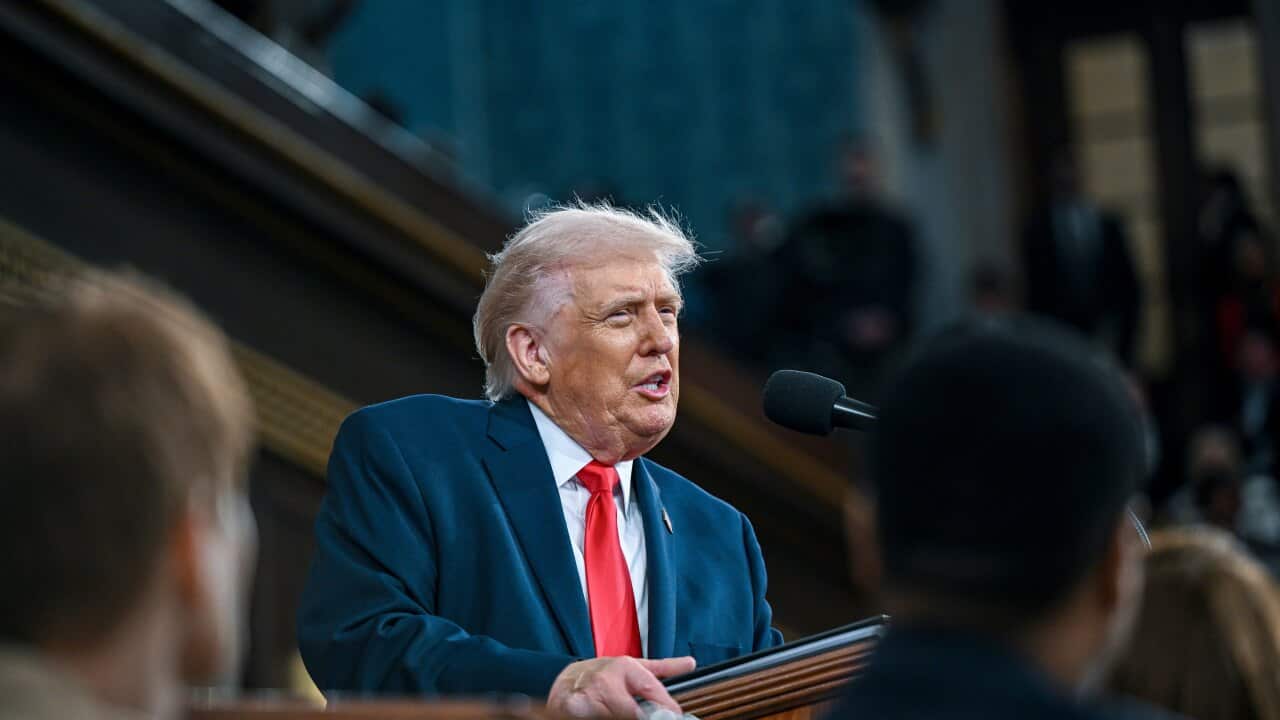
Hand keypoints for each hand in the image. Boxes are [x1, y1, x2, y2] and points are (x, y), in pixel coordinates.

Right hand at [547, 656, 695, 717]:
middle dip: (642, 716)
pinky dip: (600, 717)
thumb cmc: (602, 675)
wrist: (566, 681)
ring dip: (618, 716)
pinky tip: (601, 716)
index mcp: (624, 667)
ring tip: (615, 712)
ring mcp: (588, 695)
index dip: (666, 710)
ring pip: (615, 716)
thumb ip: (662, 669)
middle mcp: (606, 680)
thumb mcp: (633, 667)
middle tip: (645, 715)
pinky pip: (593, 717)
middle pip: (634, 713)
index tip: (673, 716)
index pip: (653, 691)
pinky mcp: (571, 708)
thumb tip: (690, 663)